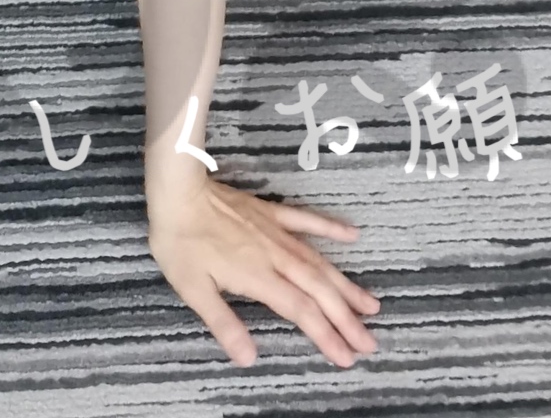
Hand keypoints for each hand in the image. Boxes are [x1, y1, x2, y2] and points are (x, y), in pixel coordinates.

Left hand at [148, 176, 379, 367]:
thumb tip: (248, 358)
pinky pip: (308, 220)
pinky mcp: (272, 212)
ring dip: (346, 285)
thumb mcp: (194, 290)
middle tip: (370, 341)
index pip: (302, 311)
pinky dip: (331, 227)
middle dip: (346, 318)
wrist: (179, 192)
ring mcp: (278, 232)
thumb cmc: (181, 243)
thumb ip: (224, 323)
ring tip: (371, 304)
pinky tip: (352, 235)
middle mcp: (277, 256)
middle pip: (320, 291)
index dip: (326, 335)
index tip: (347, 356)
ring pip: (320, 262)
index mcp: (259, 277)